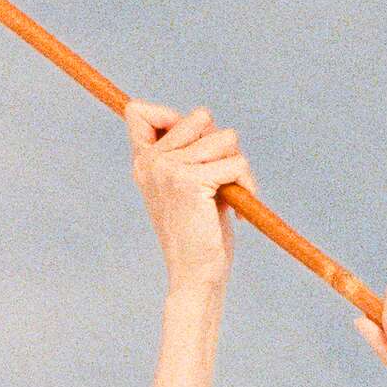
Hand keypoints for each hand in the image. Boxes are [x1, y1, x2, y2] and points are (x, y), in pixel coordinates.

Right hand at [127, 103, 247, 297]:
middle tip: (219, 180)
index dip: (171, 116)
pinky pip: (236, 163)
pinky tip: (237, 210)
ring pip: (226, 137)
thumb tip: (205, 118)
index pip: (139, 111)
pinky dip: (247, 184)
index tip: (192, 148)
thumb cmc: (199, 233)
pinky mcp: (189, 180)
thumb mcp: (189, 185)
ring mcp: (167, 168)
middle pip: (201, 117)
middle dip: (221, 145)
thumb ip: (191, 152)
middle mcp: (150, 161)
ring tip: (230, 196)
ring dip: (239, 167)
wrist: (195, 275)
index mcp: (143, 162)